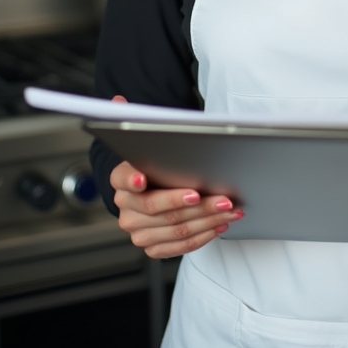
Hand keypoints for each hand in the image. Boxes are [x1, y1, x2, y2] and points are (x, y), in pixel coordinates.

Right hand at [108, 96, 243, 257]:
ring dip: (206, 220)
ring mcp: (138, 230)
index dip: (134, 180)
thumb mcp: (144, 140)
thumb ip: (131, 119)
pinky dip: (203, 235)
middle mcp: (125, 208)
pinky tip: (220, 223)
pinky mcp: (153, 246)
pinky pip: (179, 245)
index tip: (144, 179)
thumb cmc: (153, 162)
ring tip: (230, 208)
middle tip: (221, 197)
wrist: (149, 190)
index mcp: (119, 179)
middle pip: (158, 208)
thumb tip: (116, 101)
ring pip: (174, 228)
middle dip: (194, 204)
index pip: (124, 179)